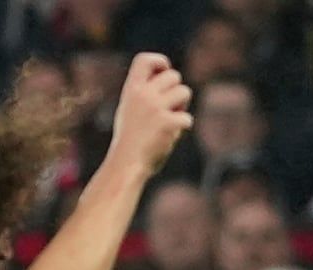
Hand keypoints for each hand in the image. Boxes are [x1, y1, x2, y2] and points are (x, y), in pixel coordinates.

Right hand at [107, 53, 192, 177]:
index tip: (163, 73)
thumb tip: (169, 75)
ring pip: (185, 92)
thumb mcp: (129, 111)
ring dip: (181, 107)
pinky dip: (181, 128)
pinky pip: (187, 118)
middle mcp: (142, 96)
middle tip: (165, 110)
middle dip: (175, 91)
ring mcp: (156, 109)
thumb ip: (145, 93)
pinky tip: (166, 138)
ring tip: (166, 122)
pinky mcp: (169, 123)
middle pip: (174, 76)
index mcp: (130, 91)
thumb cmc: (129, 141)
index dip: (159, 62)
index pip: (145, 60)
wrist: (125, 166)